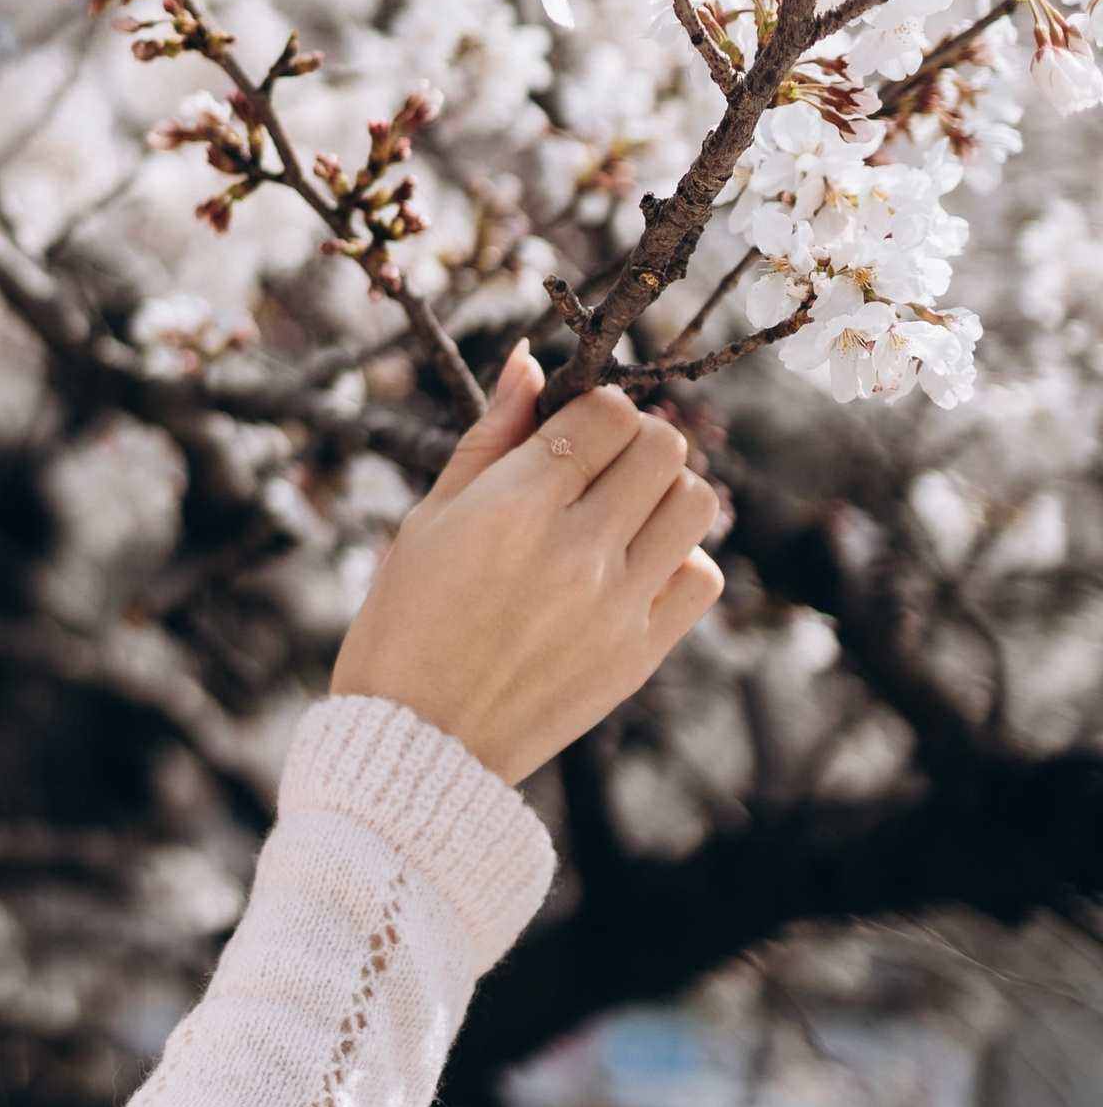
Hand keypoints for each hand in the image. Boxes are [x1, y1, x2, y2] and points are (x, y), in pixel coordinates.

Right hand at [331, 344, 724, 783]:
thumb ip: (489, 438)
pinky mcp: (639, 654)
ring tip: (623, 516)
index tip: (574, 428)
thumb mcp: (428, 520)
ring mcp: (615, 605)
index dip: (595, 408)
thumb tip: (528, 362)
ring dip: (665, 495)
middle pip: (662, 448)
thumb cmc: (405, 623)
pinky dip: (679, 562)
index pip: (603, 414)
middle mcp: (574, 551)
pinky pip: (702, 578)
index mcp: (512, 508)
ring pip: (696, 504)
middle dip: (634, 442)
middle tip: (600, 468)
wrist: (416, 745)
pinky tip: (633, 571)